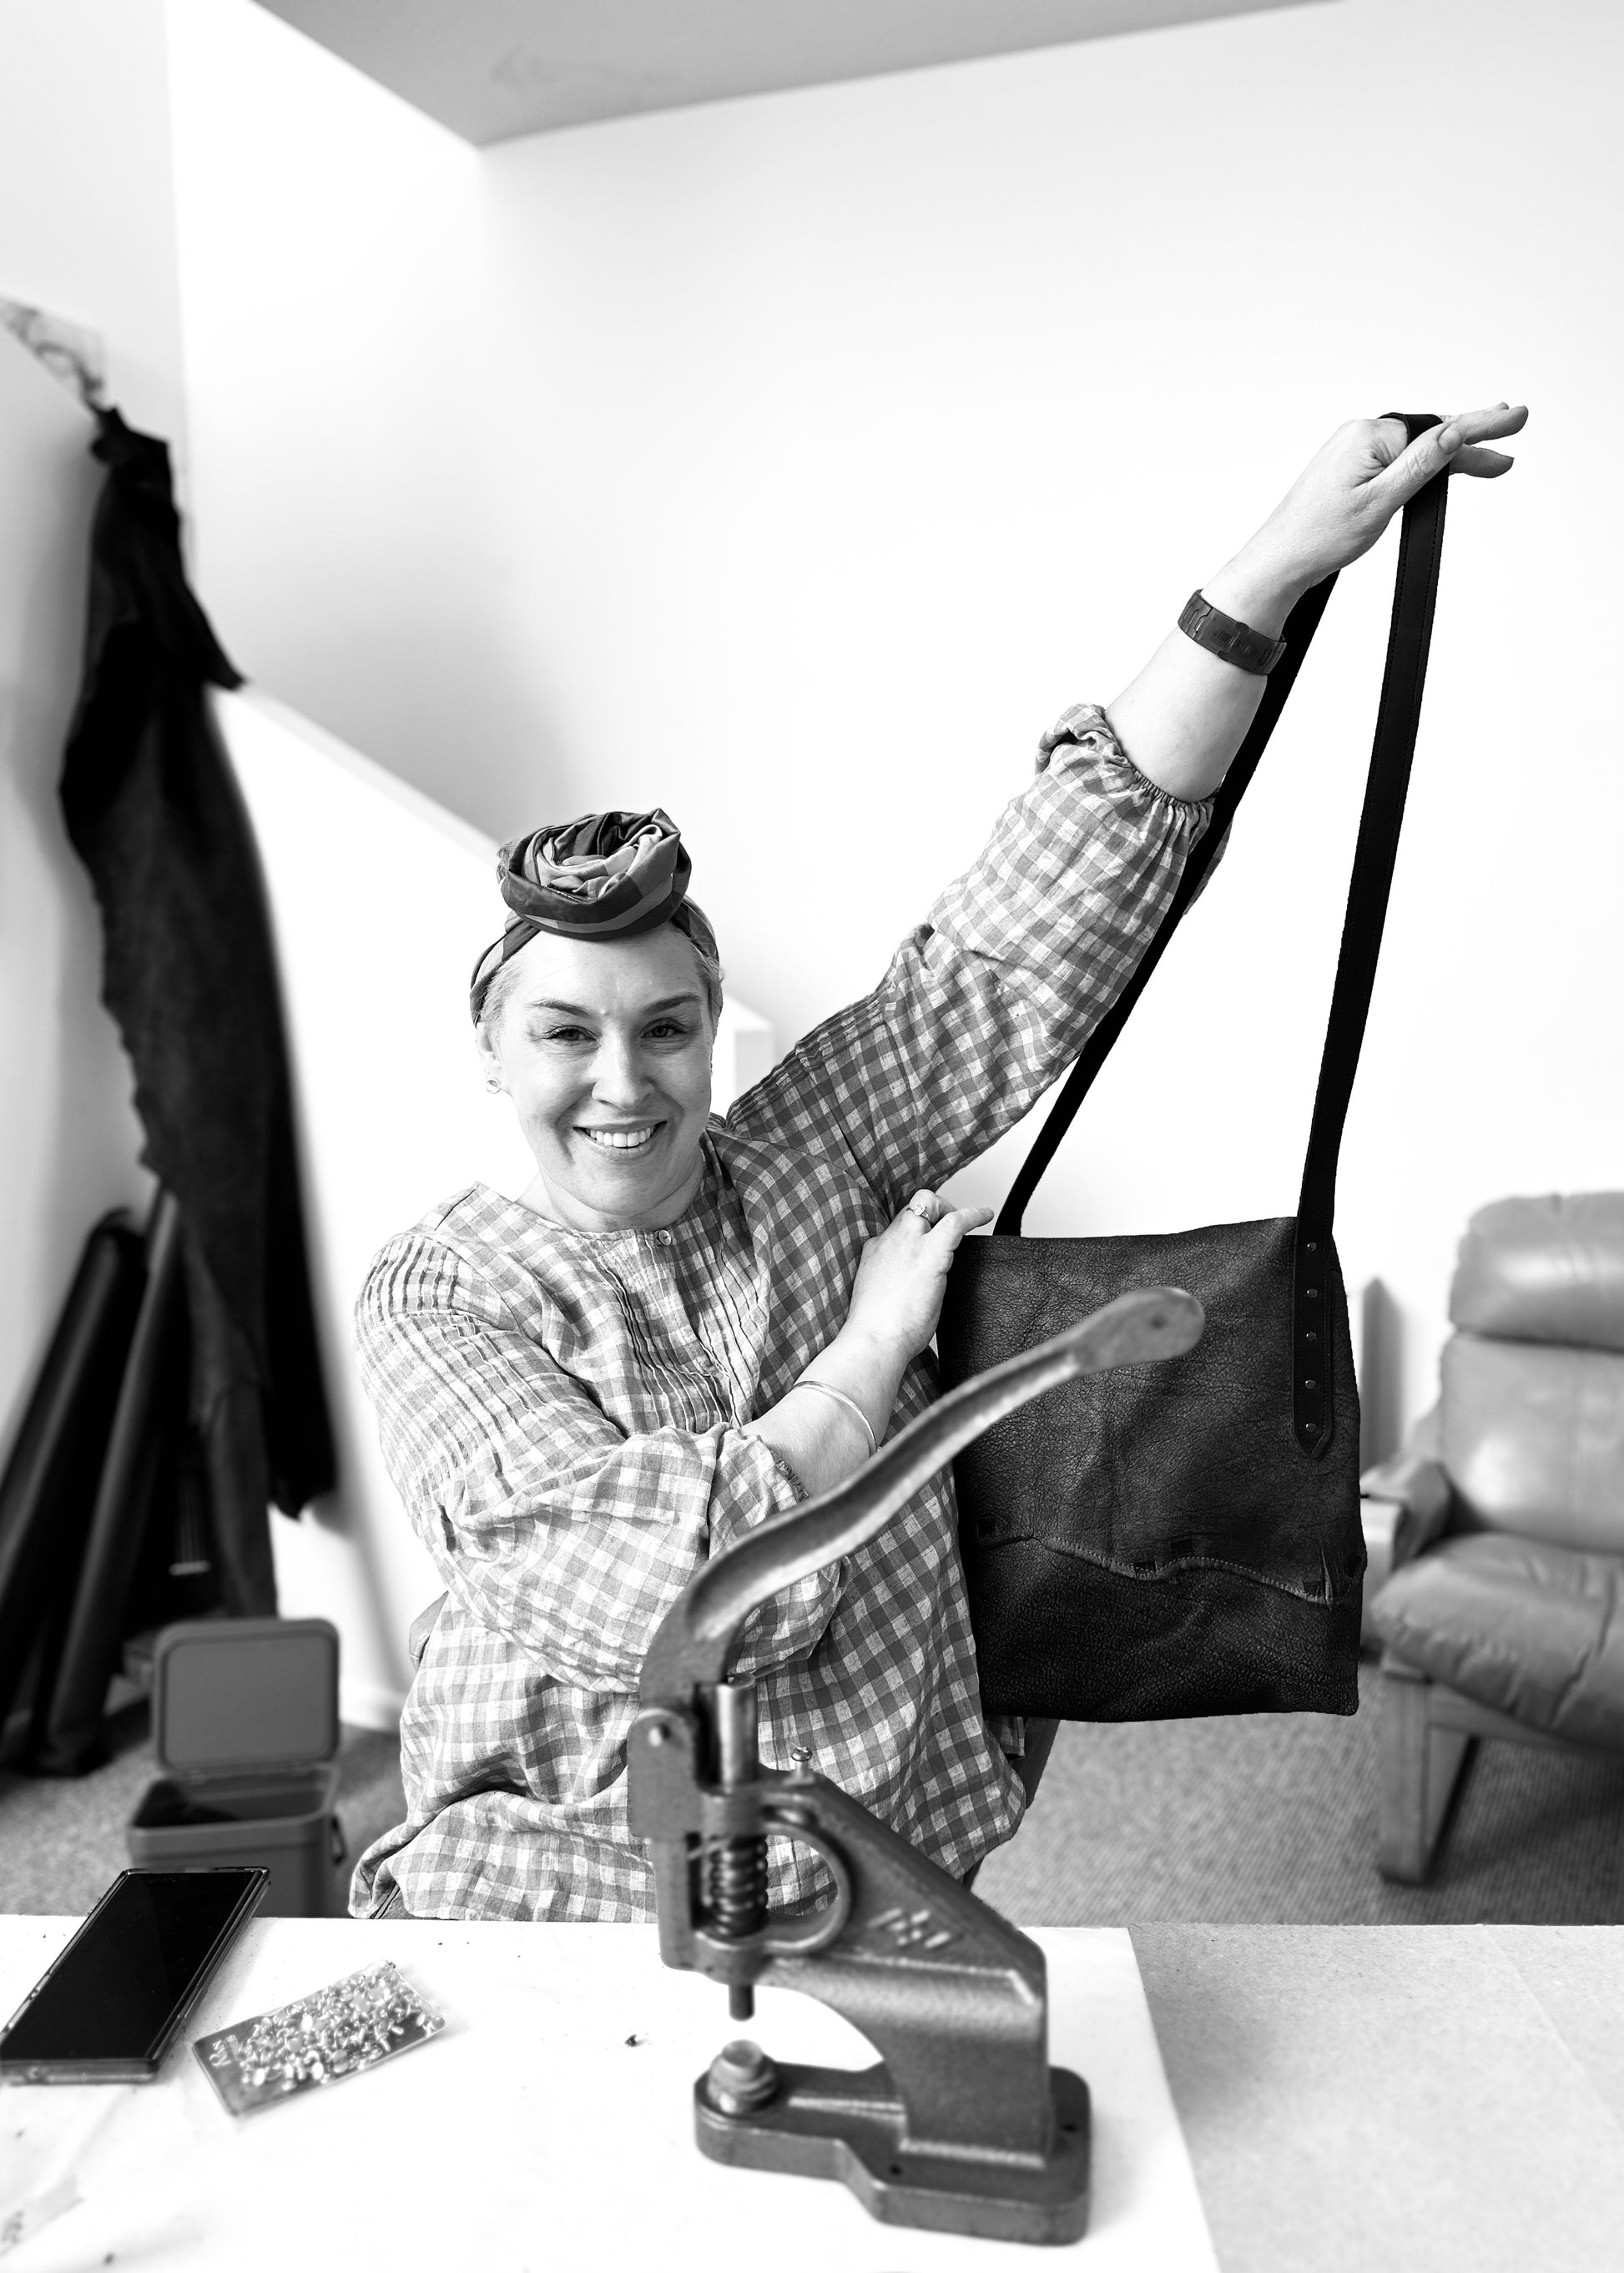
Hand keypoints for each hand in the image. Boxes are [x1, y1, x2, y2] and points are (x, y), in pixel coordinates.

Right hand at [842, 1190, 993, 1368]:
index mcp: (875, 1253)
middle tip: (948, 1226)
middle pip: (910, 1209)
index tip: (928, 1241)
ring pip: (927, 1202)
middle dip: (932, 1211)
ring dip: (948, 1209)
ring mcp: (908, 1243)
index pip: (896, 1230)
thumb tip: (914, 1292)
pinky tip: (986, 1215)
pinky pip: (955, 1221)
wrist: (873, 1340)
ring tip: (966, 1221)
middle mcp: (889, 1241)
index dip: (915, 1232)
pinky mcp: (930, 1254)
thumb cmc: (878, 1332)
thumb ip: (895, 1285)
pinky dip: (973, 1214)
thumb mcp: (880, 1299)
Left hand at [1225, 403, 1527, 615]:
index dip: (1483, 425)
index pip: (1440, 429)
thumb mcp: (1382, 501)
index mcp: (1370, 436)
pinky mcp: (1349, 468)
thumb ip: (1421, 465)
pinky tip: (1442, 464)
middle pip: (1431, 435)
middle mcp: (1360, 434)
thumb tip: (1454, 432)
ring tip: (1488, 456)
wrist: (1279, 562)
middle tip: (1514, 432)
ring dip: (1451, 454)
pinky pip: (1397, 458)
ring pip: (1416, 448)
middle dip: (1472, 439)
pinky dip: (1423, 464)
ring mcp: (1353, 450)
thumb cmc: (1321, 537)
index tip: (1518, 418)